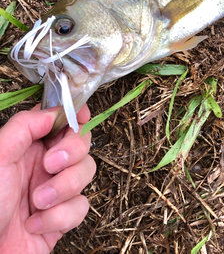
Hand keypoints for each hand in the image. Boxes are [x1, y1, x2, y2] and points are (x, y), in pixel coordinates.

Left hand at [0, 104, 95, 253]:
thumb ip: (23, 127)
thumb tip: (53, 113)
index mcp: (29, 145)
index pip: (60, 119)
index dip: (75, 113)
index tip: (81, 115)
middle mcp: (45, 164)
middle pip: (81, 142)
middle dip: (72, 152)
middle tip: (51, 165)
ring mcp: (56, 189)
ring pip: (86, 172)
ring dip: (63, 188)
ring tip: (37, 202)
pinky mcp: (63, 217)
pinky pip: (81, 206)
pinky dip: (59, 217)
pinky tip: (35, 224)